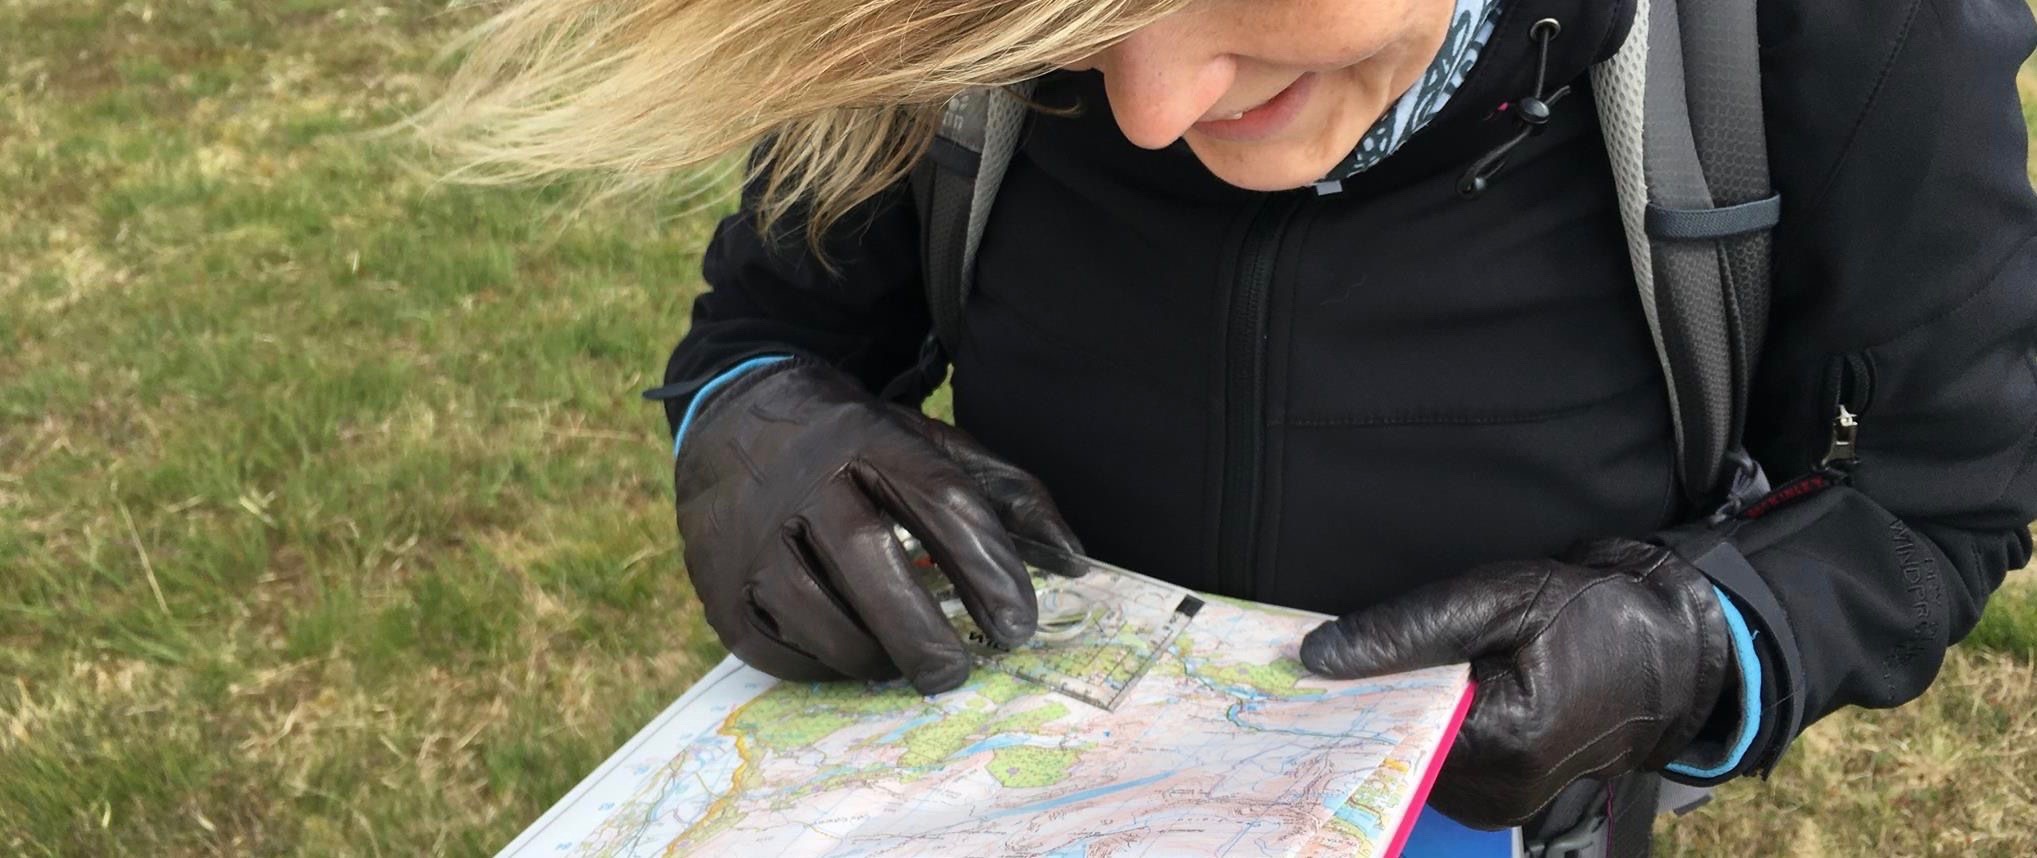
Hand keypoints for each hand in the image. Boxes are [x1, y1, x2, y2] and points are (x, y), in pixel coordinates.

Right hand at [673, 360, 1080, 694]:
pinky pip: (775, 645)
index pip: (940, 501)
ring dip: (873, 654)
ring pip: (817, 612)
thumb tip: (1075, 561)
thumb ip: (1004, 493)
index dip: (987, 568)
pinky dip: (822, 665)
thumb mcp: (927, 441)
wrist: (732, 414)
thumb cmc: (851, 442)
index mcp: (868, 438)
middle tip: (959, 671)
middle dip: (924, 630)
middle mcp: (803, 481)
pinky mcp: (718, 583)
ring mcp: (751, 534)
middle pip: (870, 560)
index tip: (1020, 625)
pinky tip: (853, 657)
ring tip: (907, 663)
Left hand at [1299, 538, 1729, 829]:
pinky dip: (1422, 731)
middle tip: (1340, 660)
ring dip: (1396, 716)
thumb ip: (1408, 629)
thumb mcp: (1500, 598)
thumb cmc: (1592, 615)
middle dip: (1368, 703)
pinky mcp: (1499, 800)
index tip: (1303, 668)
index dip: (1347, 693)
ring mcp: (1500, 804)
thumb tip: (1317, 656)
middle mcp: (1499, 791)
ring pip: (1409, 760)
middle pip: (1394, 750)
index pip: (1389, 728)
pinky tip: (1431, 695)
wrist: (1665, 652)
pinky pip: (1434, 767)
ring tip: (1402, 671)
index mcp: (1504, 742)